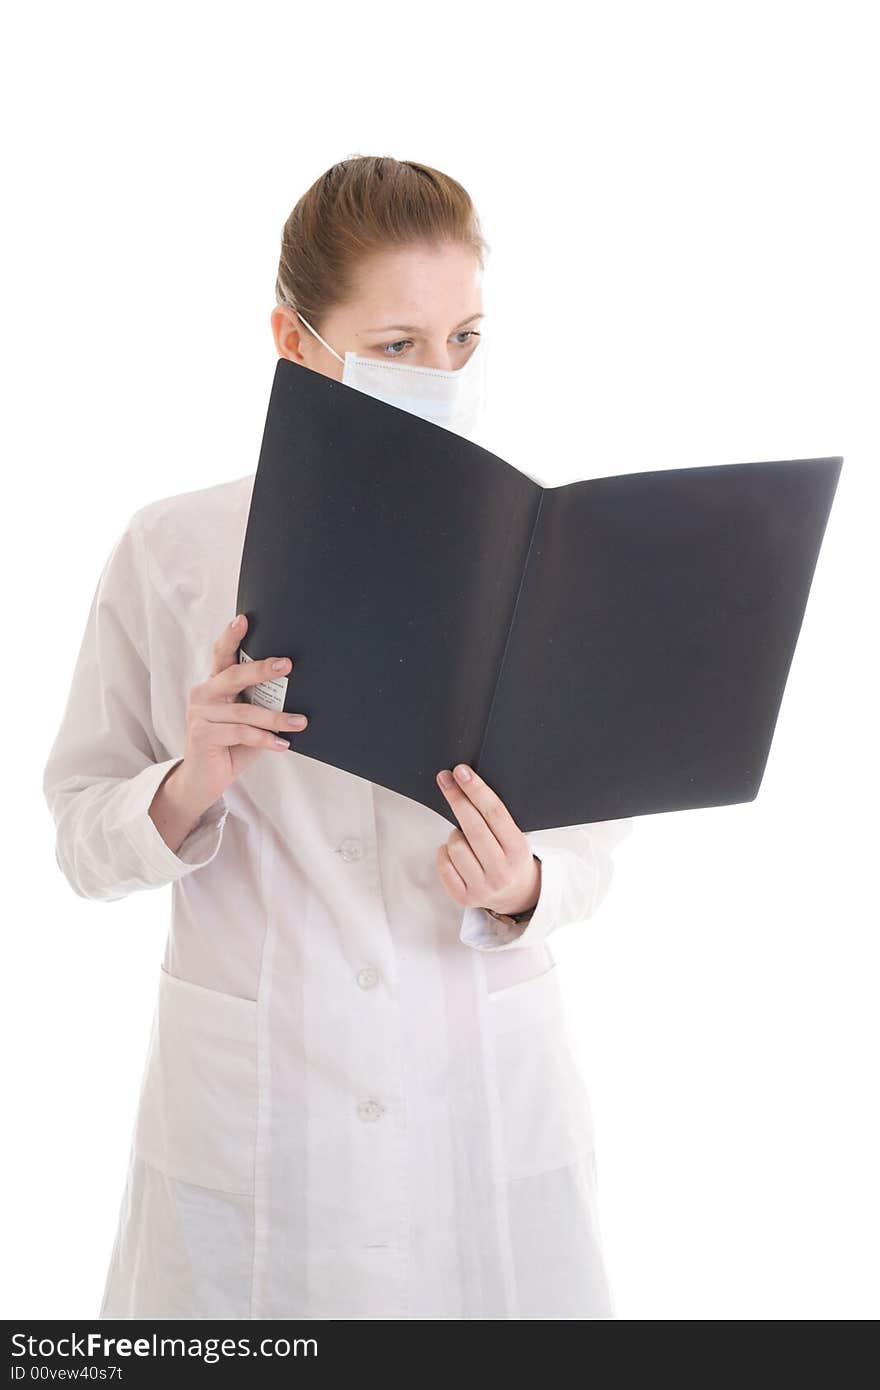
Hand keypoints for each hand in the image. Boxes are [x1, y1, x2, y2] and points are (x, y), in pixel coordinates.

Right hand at [174, 613, 308, 807]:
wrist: (205, 780)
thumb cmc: (231, 745)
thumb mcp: (248, 719)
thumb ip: (260, 702)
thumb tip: (292, 689)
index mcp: (215, 684)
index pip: (222, 654)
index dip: (231, 636)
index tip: (243, 619)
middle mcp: (203, 693)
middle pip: (233, 675)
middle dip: (262, 669)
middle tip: (287, 665)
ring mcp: (199, 714)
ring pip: (244, 711)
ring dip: (276, 718)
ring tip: (300, 722)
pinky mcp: (201, 734)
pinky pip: (240, 733)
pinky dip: (265, 739)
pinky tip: (282, 744)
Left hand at [434, 763, 540, 915]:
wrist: (517, 895)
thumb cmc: (511, 857)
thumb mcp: (516, 837)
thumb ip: (496, 818)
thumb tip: (467, 783)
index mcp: (519, 851)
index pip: (495, 814)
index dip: (476, 790)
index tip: (461, 772)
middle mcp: (502, 871)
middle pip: (473, 827)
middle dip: (457, 798)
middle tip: (445, 779)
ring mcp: (483, 887)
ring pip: (455, 846)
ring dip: (455, 834)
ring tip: (465, 838)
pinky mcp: (465, 898)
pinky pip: (443, 864)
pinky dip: (445, 853)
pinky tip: (456, 853)